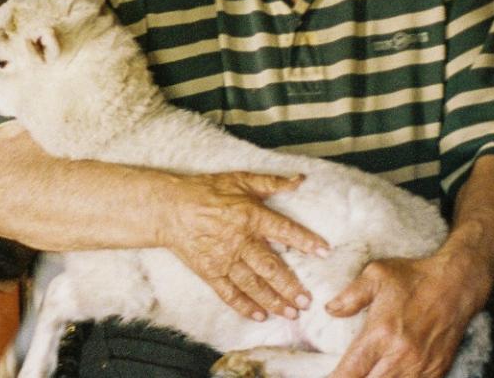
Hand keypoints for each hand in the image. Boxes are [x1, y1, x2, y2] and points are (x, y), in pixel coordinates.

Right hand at [160, 172, 329, 321]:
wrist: (169, 209)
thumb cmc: (205, 191)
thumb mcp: (239, 179)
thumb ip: (271, 182)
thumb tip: (300, 179)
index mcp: (250, 216)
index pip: (284, 231)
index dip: (305, 240)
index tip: (324, 252)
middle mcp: (240, 241)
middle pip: (271, 268)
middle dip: (291, 286)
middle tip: (307, 300)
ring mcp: (224, 259)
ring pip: (253, 285)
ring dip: (273, 300)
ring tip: (291, 313)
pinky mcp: (210, 272)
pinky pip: (229, 293)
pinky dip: (244, 306)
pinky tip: (259, 315)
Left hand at [325, 250, 490, 377]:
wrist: (457, 284)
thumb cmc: (414, 278)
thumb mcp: (376, 275)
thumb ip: (350, 295)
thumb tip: (330, 310)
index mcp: (381, 334)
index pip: (351, 371)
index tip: (330, 376)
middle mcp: (400, 355)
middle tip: (349, 372)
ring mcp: (421, 367)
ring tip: (367, 372)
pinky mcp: (436, 371)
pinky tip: (389, 373)